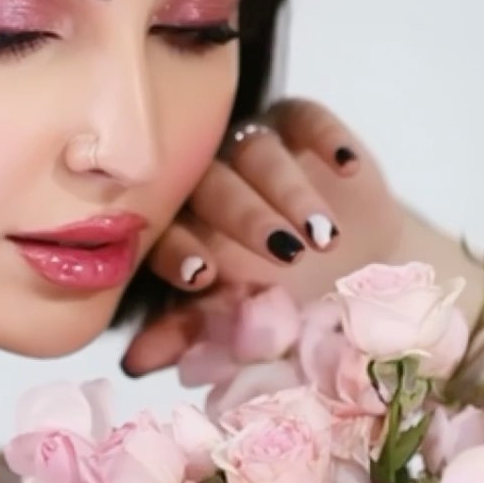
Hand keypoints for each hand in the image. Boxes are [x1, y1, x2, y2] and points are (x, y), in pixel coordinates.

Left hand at [122, 98, 404, 375]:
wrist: (351, 273)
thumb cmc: (283, 299)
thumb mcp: (242, 324)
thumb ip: (189, 336)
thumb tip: (132, 365)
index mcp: (183, 224)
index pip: (169, 230)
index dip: (180, 250)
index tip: (202, 276)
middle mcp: (210, 178)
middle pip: (213, 184)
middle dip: (246, 219)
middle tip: (283, 254)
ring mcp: (252, 147)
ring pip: (259, 153)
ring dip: (293, 194)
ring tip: (325, 236)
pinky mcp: (298, 123)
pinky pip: (305, 117)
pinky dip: (327, 138)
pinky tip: (348, 169)